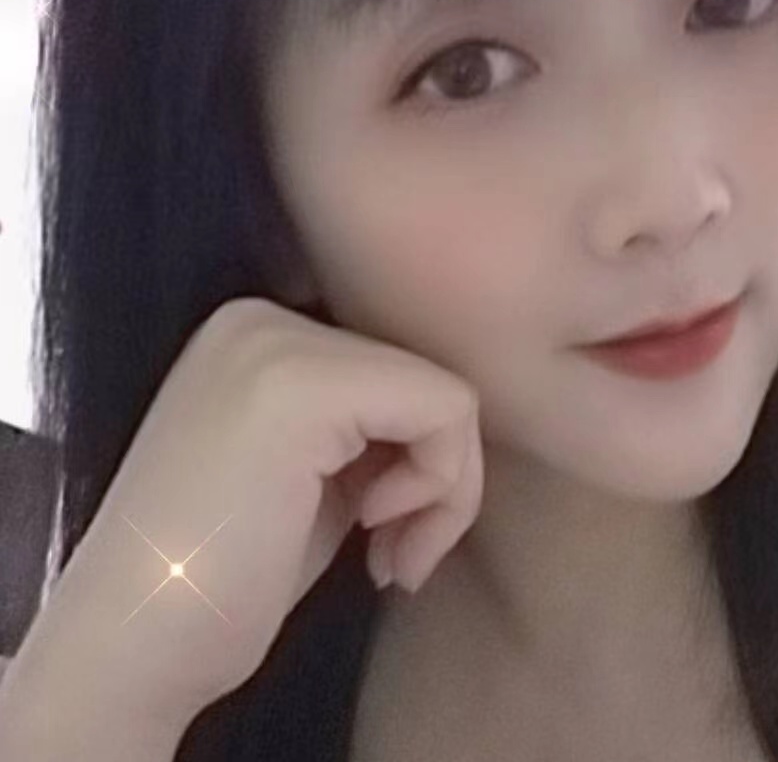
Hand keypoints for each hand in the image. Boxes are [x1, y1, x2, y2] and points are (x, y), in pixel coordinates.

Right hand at [26, 296, 483, 725]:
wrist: (130, 647)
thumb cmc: (223, 577)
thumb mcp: (312, 471)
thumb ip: (372, 427)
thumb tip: (459, 419)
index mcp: (256, 333)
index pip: (397, 372)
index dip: (416, 458)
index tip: (385, 532)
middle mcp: (262, 319)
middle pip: (426, 378)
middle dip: (437, 478)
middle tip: (395, 554)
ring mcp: (279, 344)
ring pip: (447, 396)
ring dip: (444, 493)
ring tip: (391, 555)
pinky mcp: (305, 385)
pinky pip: (446, 411)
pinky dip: (441, 487)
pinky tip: (376, 538)